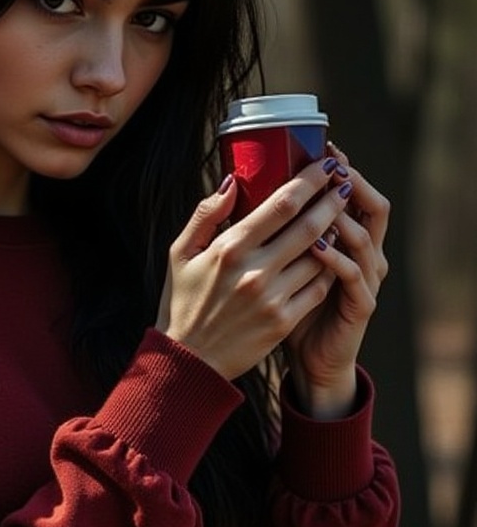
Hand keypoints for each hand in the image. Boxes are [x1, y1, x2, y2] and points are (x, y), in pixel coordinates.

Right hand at [156, 155, 364, 383]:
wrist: (188, 361)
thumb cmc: (182, 303)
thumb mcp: (180, 254)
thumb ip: (205, 215)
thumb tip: (232, 182)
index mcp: (229, 248)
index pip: (282, 204)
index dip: (310, 180)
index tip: (326, 165)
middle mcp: (254, 271)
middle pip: (309, 225)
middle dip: (333, 199)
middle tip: (346, 182)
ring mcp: (273, 298)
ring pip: (320, 256)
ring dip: (335, 233)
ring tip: (341, 217)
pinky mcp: (284, 322)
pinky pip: (318, 287)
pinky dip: (330, 268)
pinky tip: (333, 256)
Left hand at [283, 143, 389, 417]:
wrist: (305, 360)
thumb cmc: (282, 312)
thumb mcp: (275, 266)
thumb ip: (266, 231)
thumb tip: (236, 186)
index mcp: (342, 241)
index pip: (348, 196)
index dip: (340, 170)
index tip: (322, 146)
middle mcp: (361, 255)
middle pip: (370, 208)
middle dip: (351, 183)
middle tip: (332, 163)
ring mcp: (364, 280)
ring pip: (364, 238)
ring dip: (345, 217)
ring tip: (326, 198)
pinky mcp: (361, 306)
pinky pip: (354, 277)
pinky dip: (338, 260)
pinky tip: (319, 247)